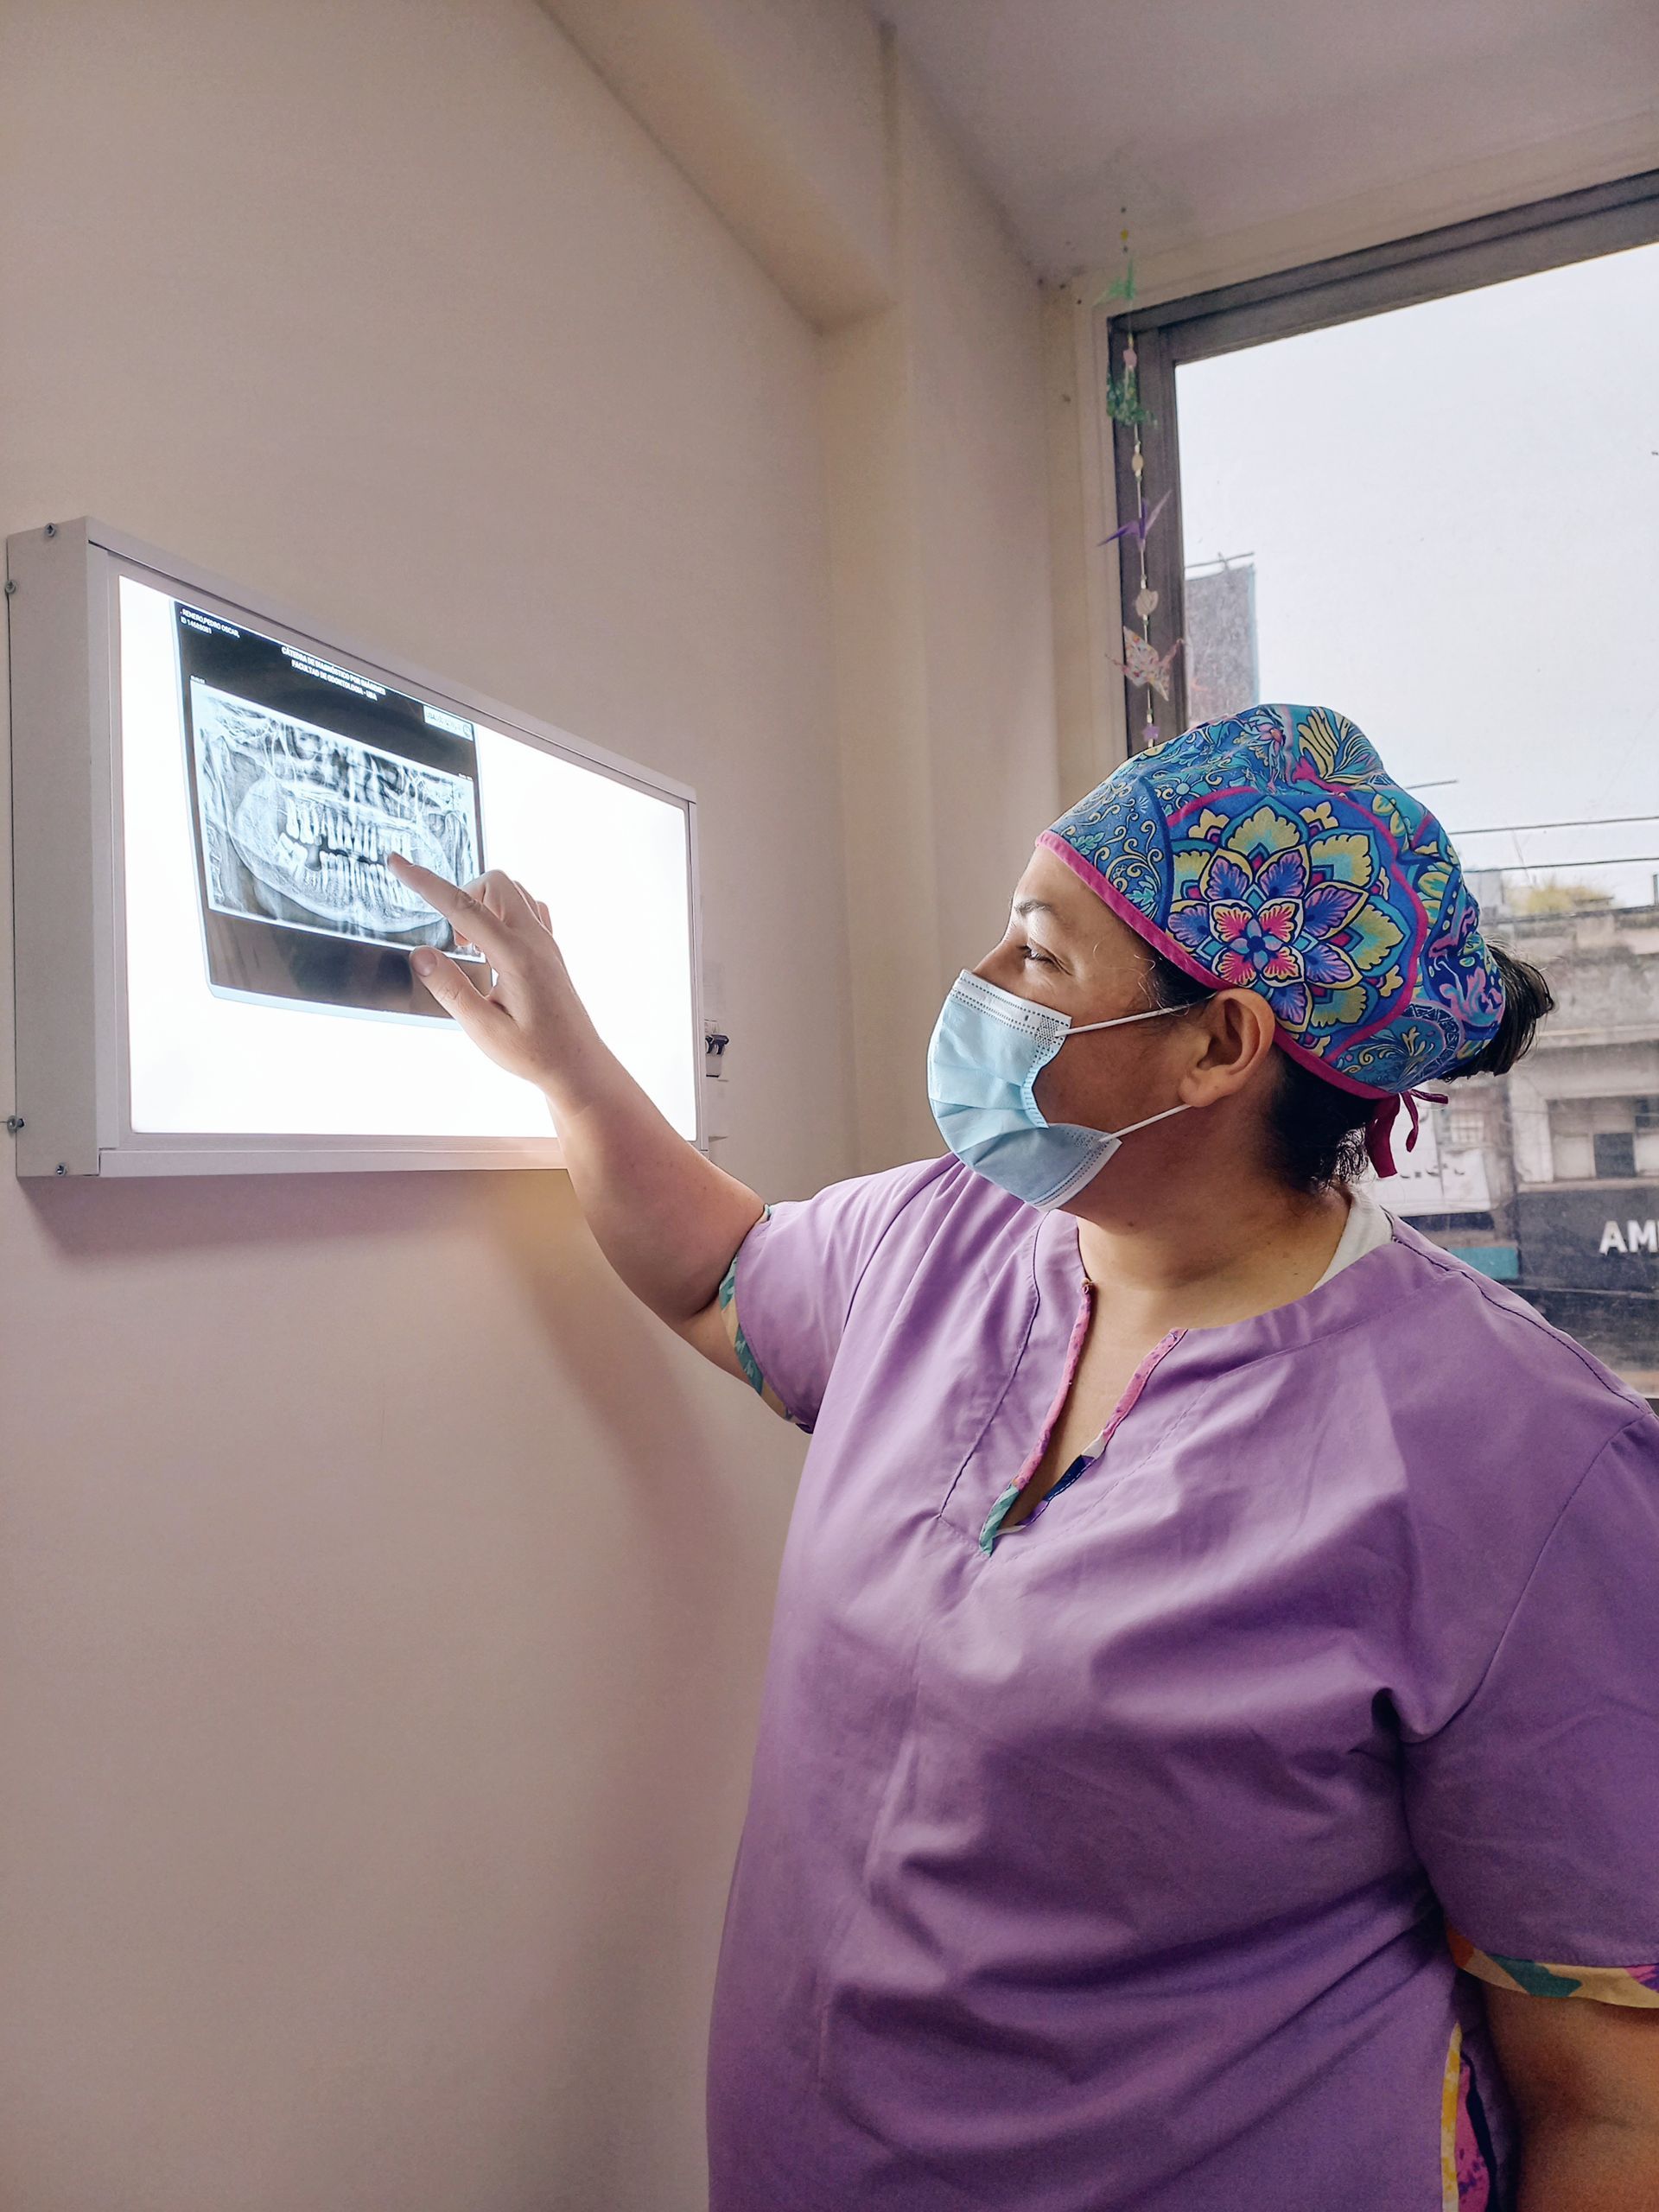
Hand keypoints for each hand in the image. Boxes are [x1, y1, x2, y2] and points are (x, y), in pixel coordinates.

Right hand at [384, 855, 594, 1092]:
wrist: (578, 1066)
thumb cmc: (533, 1053)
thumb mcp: (483, 1029)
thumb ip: (450, 989)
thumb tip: (419, 954)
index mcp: (515, 957)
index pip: (463, 907)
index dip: (425, 882)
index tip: (397, 862)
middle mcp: (535, 940)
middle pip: (494, 883)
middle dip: (462, 895)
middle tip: (455, 943)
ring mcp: (547, 942)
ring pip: (512, 891)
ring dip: (483, 904)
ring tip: (472, 948)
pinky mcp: (551, 950)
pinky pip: (528, 908)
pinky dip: (503, 912)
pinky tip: (494, 945)